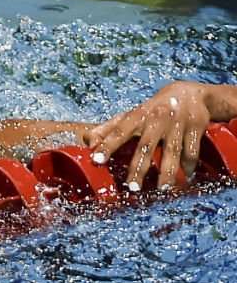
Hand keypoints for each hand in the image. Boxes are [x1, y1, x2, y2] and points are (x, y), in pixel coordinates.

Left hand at [84, 80, 209, 188]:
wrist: (190, 93)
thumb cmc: (152, 110)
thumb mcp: (130, 116)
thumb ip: (107, 129)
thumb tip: (86, 141)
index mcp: (137, 116)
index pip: (118, 131)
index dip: (107, 145)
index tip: (96, 160)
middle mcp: (156, 120)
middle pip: (146, 146)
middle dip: (139, 167)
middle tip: (132, 188)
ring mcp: (177, 124)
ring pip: (172, 151)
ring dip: (168, 171)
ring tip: (162, 189)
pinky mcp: (196, 128)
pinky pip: (192, 150)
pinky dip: (189, 165)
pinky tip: (186, 178)